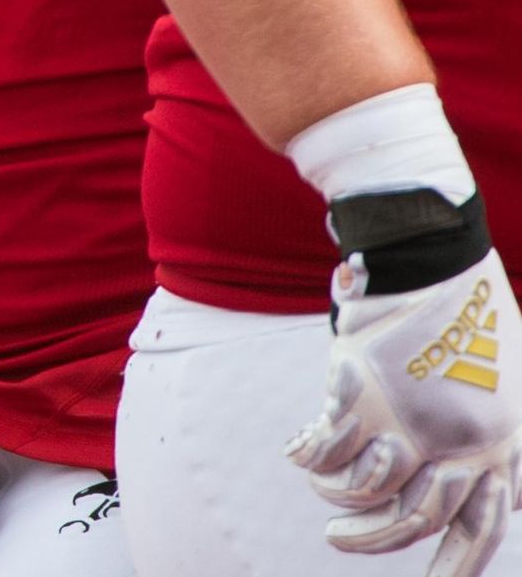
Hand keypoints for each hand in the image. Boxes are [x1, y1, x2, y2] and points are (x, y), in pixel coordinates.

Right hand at [289, 204, 521, 575]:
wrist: (432, 252)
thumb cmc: (470, 310)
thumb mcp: (511, 383)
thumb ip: (504, 441)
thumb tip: (506, 497)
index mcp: (502, 444)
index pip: (480, 528)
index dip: (454, 568)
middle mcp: (461, 441)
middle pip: (415, 520)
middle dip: (371, 541)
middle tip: (336, 542)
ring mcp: (410, 416)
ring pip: (365, 489)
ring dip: (334, 495)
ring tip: (317, 484)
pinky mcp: (364, 391)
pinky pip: (327, 448)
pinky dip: (308, 456)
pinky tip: (297, 447)